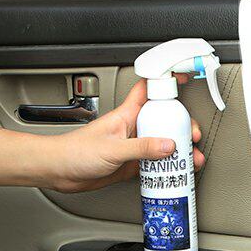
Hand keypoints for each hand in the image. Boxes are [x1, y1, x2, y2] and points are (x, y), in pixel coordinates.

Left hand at [44, 78, 204, 192]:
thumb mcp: (112, 149)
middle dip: (182, 127)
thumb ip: (141, 148)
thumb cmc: (75, 153)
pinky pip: (156, 163)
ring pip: (163, 144)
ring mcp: (133, 146)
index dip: (165, 81)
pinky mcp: (132, 164)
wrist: (59, 172)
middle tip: (191, 136)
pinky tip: (175, 172)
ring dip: (179, 151)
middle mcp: (132, 128)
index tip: (183, 78)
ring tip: (190, 159)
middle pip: (164, 120)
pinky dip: (168, 167)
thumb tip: (168, 145)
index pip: (148, 90)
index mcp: (126, 115)